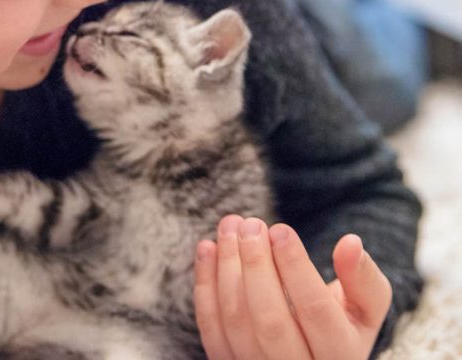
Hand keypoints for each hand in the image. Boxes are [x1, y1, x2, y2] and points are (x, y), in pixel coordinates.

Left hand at [194, 215, 391, 359]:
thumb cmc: (340, 326)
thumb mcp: (364, 308)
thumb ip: (363, 278)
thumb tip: (350, 242)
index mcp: (341, 357)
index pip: (316, 311)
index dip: (295, 267)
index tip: (280, 229)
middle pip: (270, 320)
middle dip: (256, 265)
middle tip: (250, 224)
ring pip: (236, 323)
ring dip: (227, 268)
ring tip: (230, 226)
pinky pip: (211, 328)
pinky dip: (205, 285)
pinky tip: (208, 247)